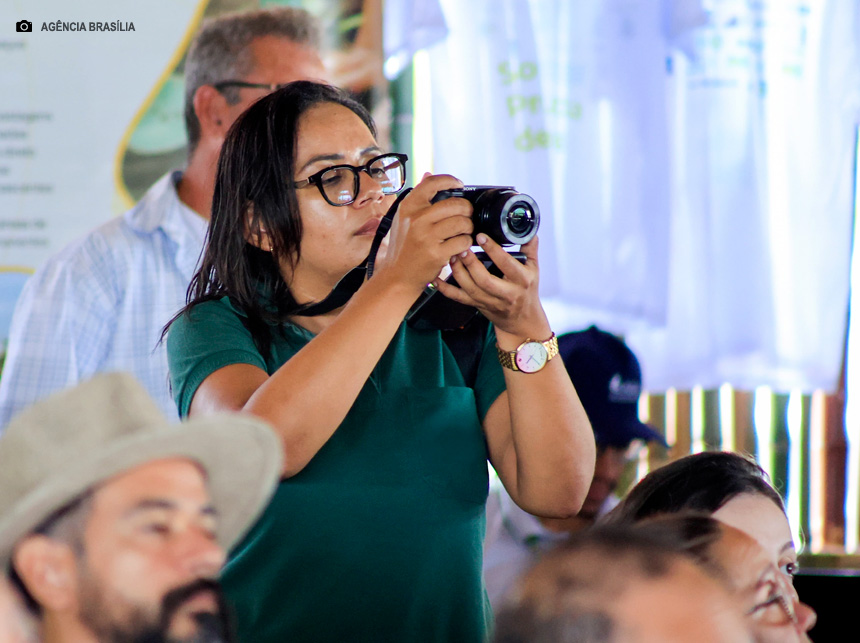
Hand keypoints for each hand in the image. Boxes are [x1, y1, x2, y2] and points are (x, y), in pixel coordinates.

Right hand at [375, 173, 473, 292]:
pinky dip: (465, 244)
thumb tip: (428, 174)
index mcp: (409, 207)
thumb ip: (418, 198)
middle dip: (466, 210)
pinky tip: (458, 246)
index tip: (459, 184)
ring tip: (462, 232)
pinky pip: (463, 241)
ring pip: (463, 222)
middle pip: (456, 204)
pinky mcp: (437, 253)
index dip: (450, 180)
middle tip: (465, 216)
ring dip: (468, 228)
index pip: (432, 183)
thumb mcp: (403, 219)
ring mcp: (427, 237)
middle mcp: (417, 219)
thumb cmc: (402, 248)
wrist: (397, 277)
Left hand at [432, 234, 550, 341]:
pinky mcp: (478, 305)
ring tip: (452, 256)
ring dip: (458, 272)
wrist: (521, 320)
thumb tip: (529, 231)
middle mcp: (506, 293)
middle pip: (485, 280)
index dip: (492, 250)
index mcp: (521, 280)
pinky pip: (459, 298)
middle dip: (470, 263)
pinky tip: (437, 278)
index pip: (506, 264)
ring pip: (470, 289)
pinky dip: (446, 289)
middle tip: (461, 247)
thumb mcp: (534, 269)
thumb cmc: (527, 291)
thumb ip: (530, 249)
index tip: (480, 236)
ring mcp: (490, 301)